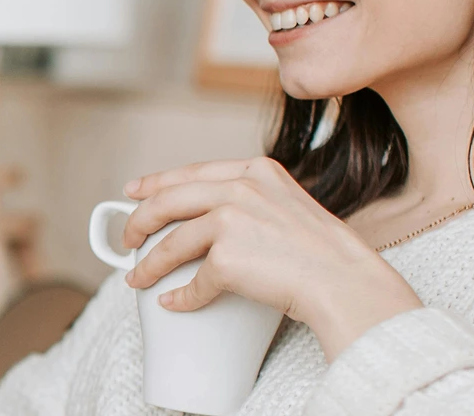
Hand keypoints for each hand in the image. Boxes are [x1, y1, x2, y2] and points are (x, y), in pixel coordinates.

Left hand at [122, 157, 423, 357]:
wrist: (346, 282)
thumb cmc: (325, 254)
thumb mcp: (289, 205)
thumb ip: (255, 201)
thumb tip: (212, 220)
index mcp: (256, 170)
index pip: (192, 171)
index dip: (157, 182)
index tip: (133, 191)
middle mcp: (241, 187)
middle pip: (169, 200)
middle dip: (139, 220)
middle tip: (127, 239)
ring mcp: (232, 219)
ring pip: (172, 242)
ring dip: (148, 264)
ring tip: (137, 278)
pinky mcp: (227, 257)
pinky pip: (193, 282)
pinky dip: (180, 296)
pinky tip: (174, 303)